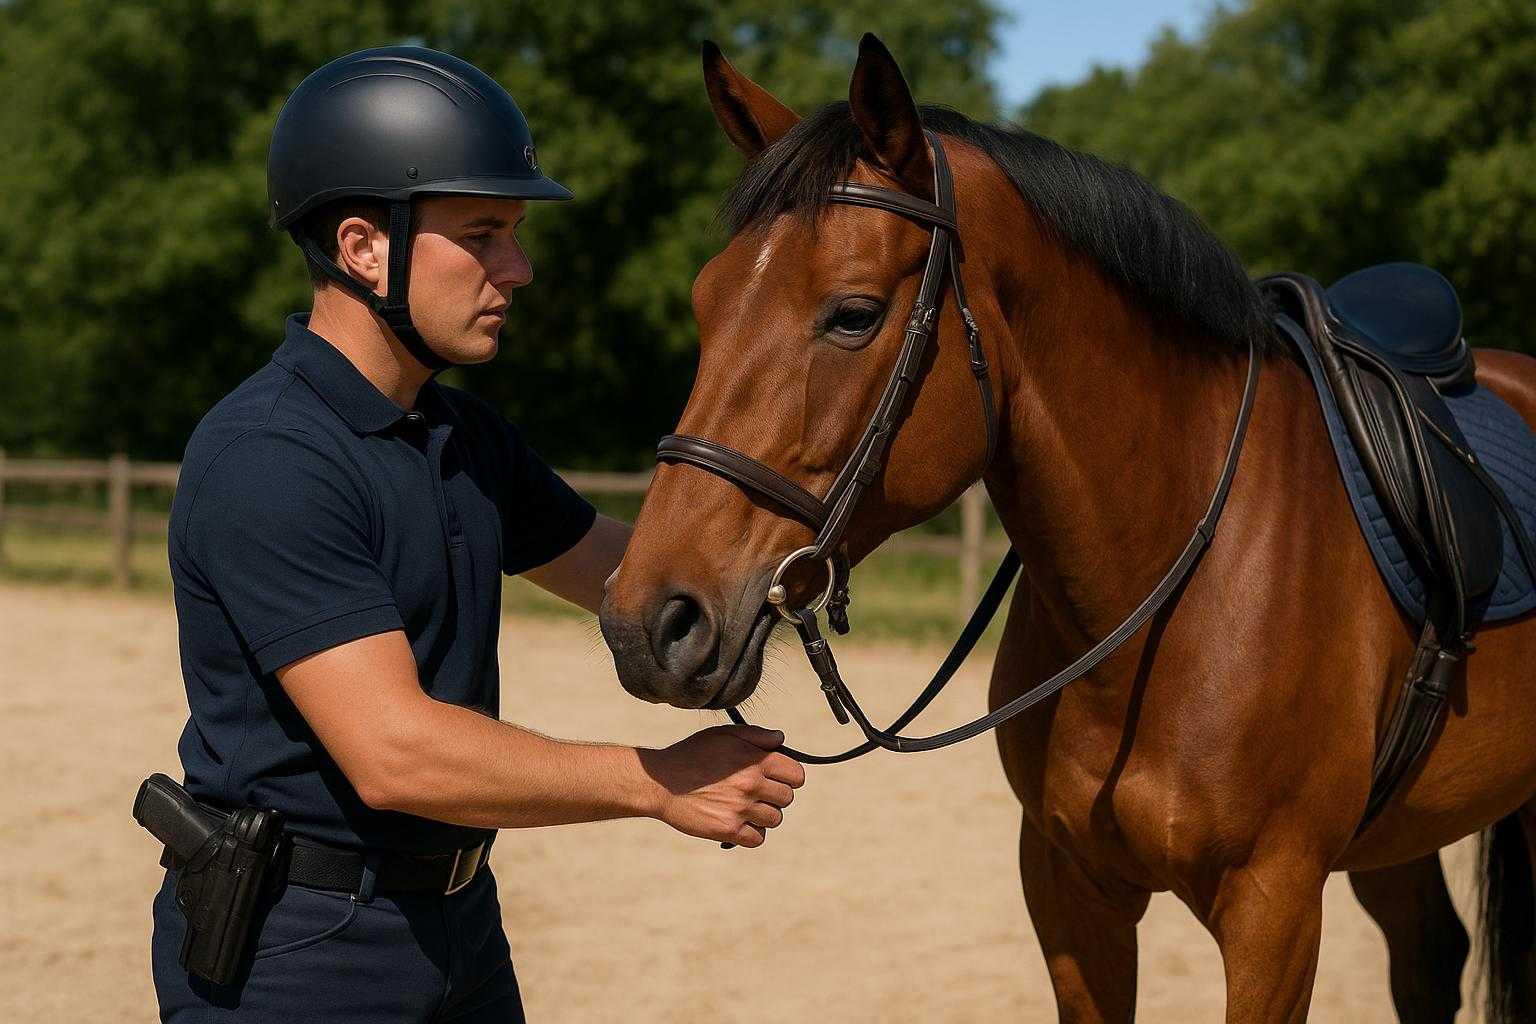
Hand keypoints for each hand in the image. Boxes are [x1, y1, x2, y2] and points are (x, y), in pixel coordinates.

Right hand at [638, 725, 805, 847]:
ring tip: (744, 807)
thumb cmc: (692, 754)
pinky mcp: (728, 830)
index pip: (796, 775)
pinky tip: (737, 822)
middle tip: (755, 793)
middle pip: (787, 798)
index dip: (788, 777)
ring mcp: (740, 809)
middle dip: (775, 795)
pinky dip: (750, 833)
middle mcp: (751, 785)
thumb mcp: (724, 734)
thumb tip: (780, 739)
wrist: (661, 782)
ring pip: (774, 819)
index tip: (775, 778)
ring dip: (763, 815)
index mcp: (755, 760)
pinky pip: (757, 838)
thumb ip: (757, 735)